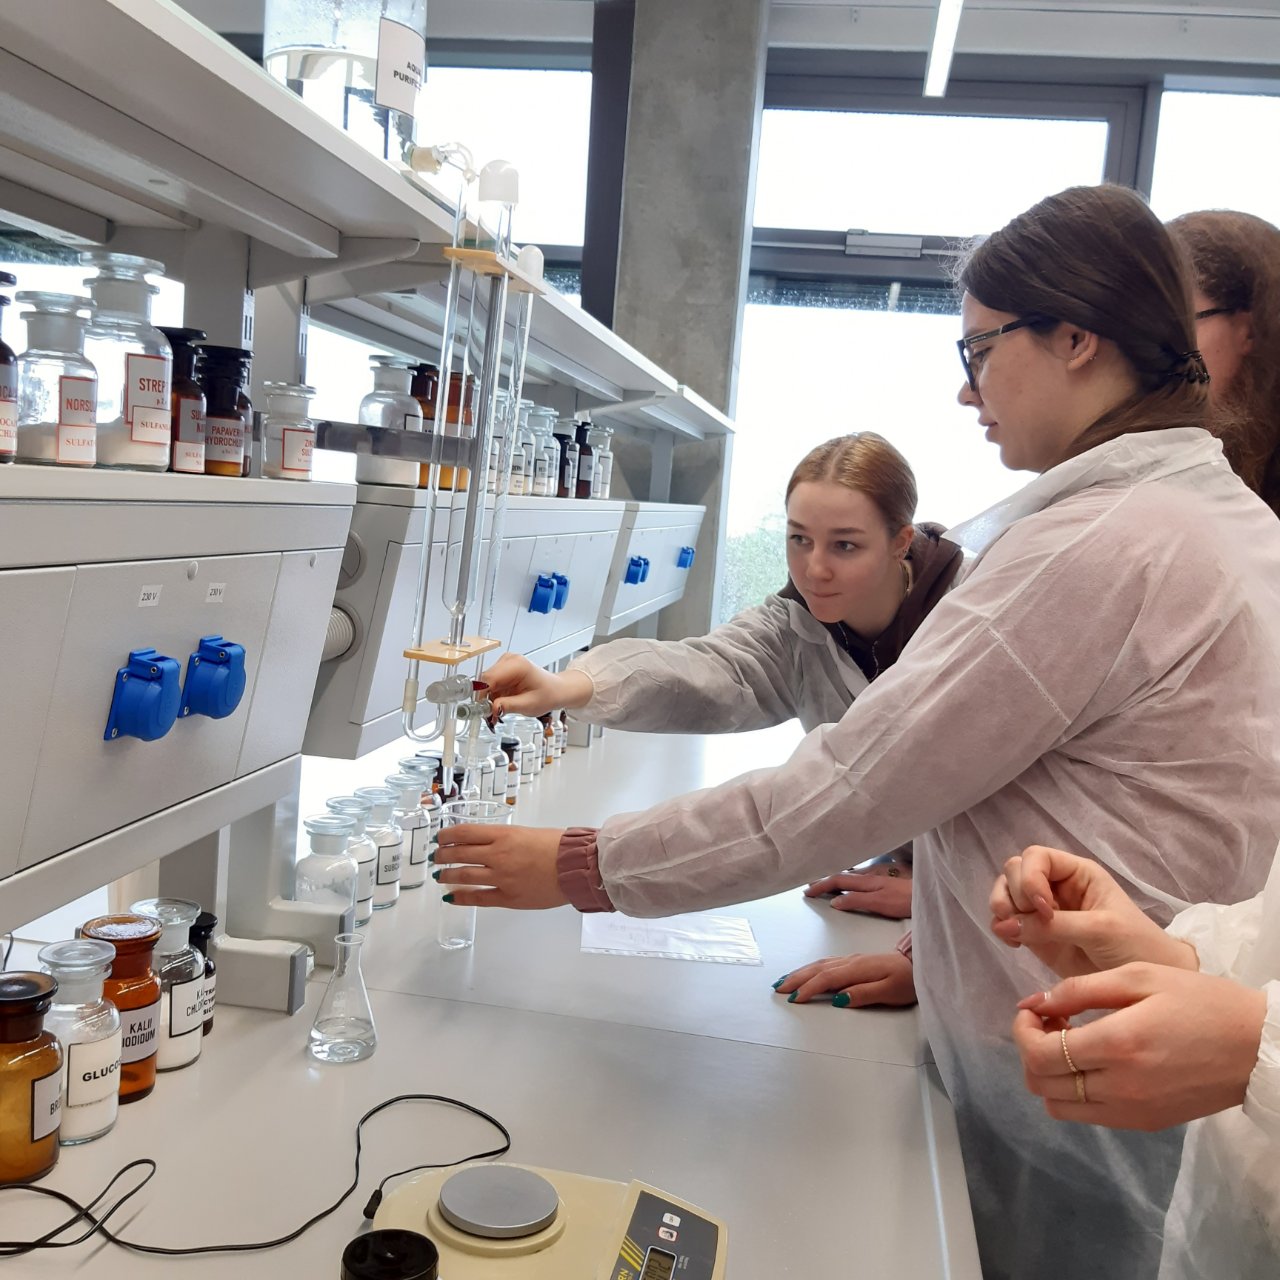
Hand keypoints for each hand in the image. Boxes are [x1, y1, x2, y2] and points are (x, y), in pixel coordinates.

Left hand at [433, 824, 567, 908]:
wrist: (576, 868)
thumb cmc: (559, 847)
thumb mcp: (528, 833)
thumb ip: (506, 839)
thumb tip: (490, 844)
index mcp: (503, 835)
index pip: (464, 833)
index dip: (447, 835)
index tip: (440, 837)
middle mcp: (498, 855)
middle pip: (458, 854)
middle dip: (443, 855)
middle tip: (437, 856)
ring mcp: (501, 878)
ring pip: (464, 876)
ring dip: (447, 875)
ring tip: (440, 875)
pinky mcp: (508, 898)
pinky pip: (478, 898)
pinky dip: (461, 897)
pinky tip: (451, 896)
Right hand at [481, 653, 592, 720]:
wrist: (556, 690)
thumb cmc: (548, 694)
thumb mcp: (529, 705)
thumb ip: (508, 706)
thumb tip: (492, 708)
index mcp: (517, 665)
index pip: (489, 678)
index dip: (482, 696)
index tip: (482, 710)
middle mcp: (510, 660)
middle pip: (486, 680)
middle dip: (485, 699)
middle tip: (490, 715)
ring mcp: (506, 663)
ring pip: (486, 683)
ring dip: (489, 698)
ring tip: (498, 711)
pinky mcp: (503, 669)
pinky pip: (491, 683)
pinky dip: (493, 695)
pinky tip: (501, 703)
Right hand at [773, 952, 916, 1007]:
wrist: (919, 963)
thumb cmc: (907, 980)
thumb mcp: (889, 991)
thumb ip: (864, 994)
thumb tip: (839, 999)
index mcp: (857, 969)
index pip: (826, 978)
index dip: (809, 988)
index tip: (794, 999)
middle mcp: (850, 961)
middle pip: (817, 968)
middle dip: (796, 978)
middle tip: (777, 988)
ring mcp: (851, 960)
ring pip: (820, 964)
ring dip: (801, 972)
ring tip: (785, 980)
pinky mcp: (854, 961)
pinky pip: (826, 963)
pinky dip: (812, 968)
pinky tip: (807, 972)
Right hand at [804, 872, 912, 918]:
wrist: (929, 893)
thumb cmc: (907, 900)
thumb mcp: (880, 903)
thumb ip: (857, 901)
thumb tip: (834, 902)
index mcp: (866, 880)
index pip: (837, 881)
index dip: (821, 886)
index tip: (807, 892)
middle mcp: (870, 875)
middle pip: (841, 876)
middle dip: (824, 880)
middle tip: (810, 885)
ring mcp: (878, 876)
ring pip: (850, 875)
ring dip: (835, 879)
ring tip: (825, 882)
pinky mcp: (886, 880)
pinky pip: (860, 877)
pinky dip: (848, 880)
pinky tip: (851, 882)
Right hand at [989, 845, 1196, 978]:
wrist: (1140, 987)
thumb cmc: (1133, 946)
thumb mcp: (1099, 930)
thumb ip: (1053, 926)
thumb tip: (1003, 925)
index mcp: (1076, 873)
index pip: (1036, 857)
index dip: (1031, 878)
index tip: (1044, 909)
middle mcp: (1054, 885)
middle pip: (1014, 871)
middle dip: (1015, 895)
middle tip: (1030, 922)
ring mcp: (1041, 909)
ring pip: (1005, 893)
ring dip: (1002, 909)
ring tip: (1013, 933)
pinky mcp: (1034, 933)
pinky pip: (1004, 921)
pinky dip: (1001, 929)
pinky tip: (1014, 944)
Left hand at [1013, 962, 1266, 1130]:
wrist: (1257, 1048)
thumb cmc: (1199, 1001)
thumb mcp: (1138, 976)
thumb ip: (1079, 989)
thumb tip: (1034, 1003)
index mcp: (1118, 1044)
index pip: (1040, 1054)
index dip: (1022, 1031)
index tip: (1031, 1009)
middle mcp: (1120, 1087)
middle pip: (1041, 1084)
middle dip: (1030, 1049)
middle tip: (1048, 1022)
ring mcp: (1132, 1112)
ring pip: (1059, 1107)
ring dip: (1049, 1075)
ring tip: (1068, 1042)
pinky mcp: (1145, 1123)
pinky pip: (1088, 1116)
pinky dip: (1074, 1093)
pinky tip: (1091, 1062)